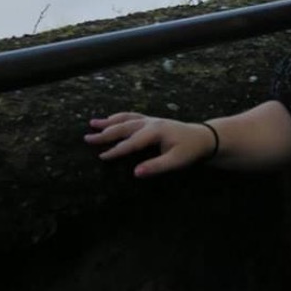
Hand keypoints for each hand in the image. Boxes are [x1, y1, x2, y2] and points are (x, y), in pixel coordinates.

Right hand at [84, 112, 214, 177]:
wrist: (203, 137)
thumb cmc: (190, 150)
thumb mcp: (175, 162)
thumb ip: (155, 166)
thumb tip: (135, 173)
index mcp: (156, 131)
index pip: (132, 142)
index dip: (116, 150)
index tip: (101, 157)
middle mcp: (151, 123)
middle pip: (125, 127)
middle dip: (105, 133)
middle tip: (87, 138)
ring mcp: (151, 120)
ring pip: (127, 119)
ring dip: (109, 121)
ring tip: (93, 123)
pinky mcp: (152, 121)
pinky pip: (132, 117)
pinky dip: (119, 117)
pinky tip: (111, 119)